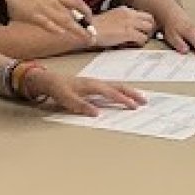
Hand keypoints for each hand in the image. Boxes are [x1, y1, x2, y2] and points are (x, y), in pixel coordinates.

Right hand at [0, 0, 92, 38]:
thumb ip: (48, 0)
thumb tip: (58, 9)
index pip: (75, 1)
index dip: (85, 10)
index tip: (90, 20)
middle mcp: (50, 0)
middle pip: (73, 13)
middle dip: (84, 25)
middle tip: (92, 36)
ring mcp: (41, 7)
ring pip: (64, 19)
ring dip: (76, 30)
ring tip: (85, 39)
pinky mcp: (31, 15)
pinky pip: (46, 23)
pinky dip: (54, 28)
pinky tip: (62, 34)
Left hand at [24, 70, 144, 116]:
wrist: (50, 80)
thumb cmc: (58, 90)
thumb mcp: (67, 100)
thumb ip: (82, 106)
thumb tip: (97, 113)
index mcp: (92, 85)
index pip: (111, 93)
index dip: (123, 100)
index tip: (133, 106)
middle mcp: (96, 83)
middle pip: (118, 87)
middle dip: (132, 94)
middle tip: (144, 101)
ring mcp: (96, 83)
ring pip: (117, 85)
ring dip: (129, 91)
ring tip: (140, 98)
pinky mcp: (94, 85)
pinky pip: (112, 86)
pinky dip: (121, 90)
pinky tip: (124, 94)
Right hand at [90, 7, 155, 48]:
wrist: (89, 30)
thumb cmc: (97, 27)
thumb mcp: (112, 17)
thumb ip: (123, 20)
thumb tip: (130, 27)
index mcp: (125, 10)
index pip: (144, 14)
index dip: (146, 23)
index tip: (144, 30)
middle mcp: (129, 14)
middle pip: (150, 19)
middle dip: (150, 28)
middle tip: (146, 35)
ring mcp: (129, 23)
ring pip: (149, 28)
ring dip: (146, 35)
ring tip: (140, 40)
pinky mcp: (128, 32)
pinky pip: (142, 38)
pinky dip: (141, 42)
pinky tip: (134, 44)